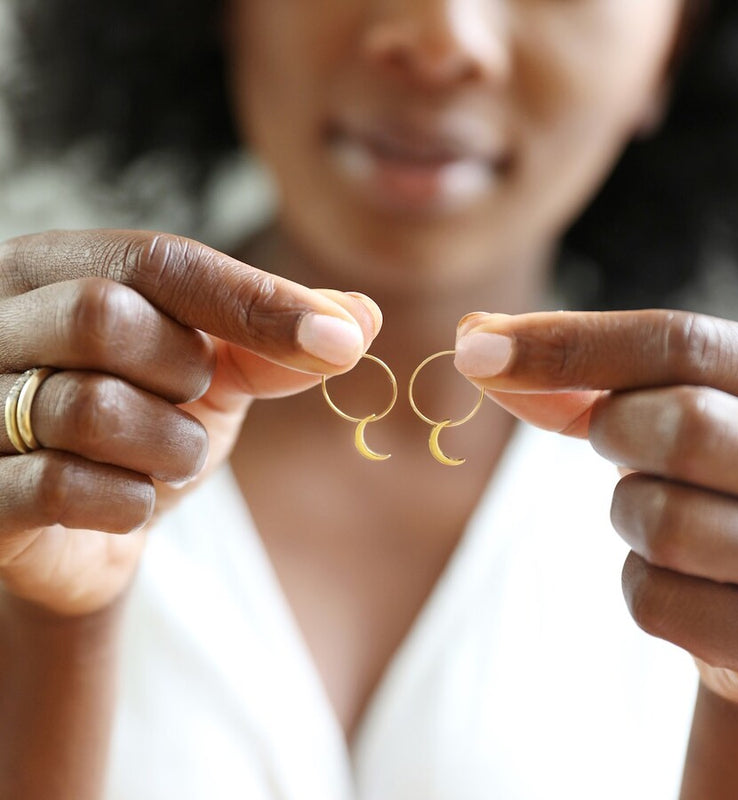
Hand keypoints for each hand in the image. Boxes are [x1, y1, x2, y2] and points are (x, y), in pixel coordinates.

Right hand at [0, 230, 379, 615]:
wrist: (85, 526)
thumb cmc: (147, 424)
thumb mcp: (217, 373)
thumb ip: (278, 341)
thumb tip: (363, 317)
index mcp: (56, 268)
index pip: (158, 260)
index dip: (255, 301)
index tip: (341, 341)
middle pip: (106, 316)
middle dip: (181, 377)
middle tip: (187, 403)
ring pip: (90, 407)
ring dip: (165, 448)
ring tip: (160, 459)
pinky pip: (62, 486)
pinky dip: (128, 502)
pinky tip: (125, 502)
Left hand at [455, 309, 737, 706]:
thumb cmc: (716, 481)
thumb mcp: (675, 413)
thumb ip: (584, 381)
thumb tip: (476, 339)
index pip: (684, 344)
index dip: (568, 343)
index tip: (475, 345)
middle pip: (682, 425)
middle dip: (618, 434)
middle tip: (626, 444)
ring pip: (661, 519)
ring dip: (631, 514)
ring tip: (674, 518)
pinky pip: (654, 600)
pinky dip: (641, 584)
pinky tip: (689, 581)